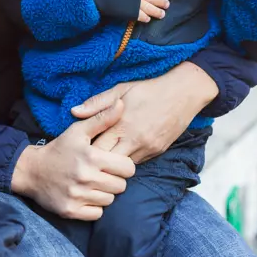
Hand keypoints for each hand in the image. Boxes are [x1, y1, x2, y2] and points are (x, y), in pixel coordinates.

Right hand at [11, 100, 135, 219]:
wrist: (31, 170)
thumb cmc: (59, 149)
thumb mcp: (78, 131)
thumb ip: (102, 119)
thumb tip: (122, 104)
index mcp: (91, 157)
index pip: (128, 168)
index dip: (123, 165)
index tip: (112, 163)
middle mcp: (86, 177)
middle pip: (121, 186)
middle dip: (114, 179)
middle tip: (101, 173)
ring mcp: (78, 196)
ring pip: (110, 200)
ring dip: (104, 193)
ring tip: (92, 183)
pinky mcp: (71, 210)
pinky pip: (97, 213)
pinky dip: (94, 207)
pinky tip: (85, 195)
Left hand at [70, 62, 217, 163]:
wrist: (182, 94)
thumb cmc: (148, 90)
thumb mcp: (120, 89)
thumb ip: (97, 103)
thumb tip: (74, 112)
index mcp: (121, 124)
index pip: (97, 147)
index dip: (86, 151)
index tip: (78, 150)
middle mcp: (134, 140)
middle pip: (109, 161)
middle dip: (97, 162)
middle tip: (86, 160)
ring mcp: (147, 148)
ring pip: (123, 167)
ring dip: (112, 164)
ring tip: (101, 161)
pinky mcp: (157, 152)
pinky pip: (137, 163)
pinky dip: (127, 161)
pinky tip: (120, 156)